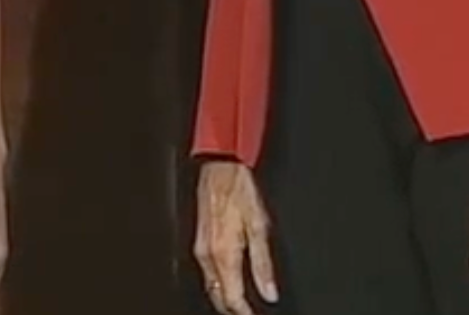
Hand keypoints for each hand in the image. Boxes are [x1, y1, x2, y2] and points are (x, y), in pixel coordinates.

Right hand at [192, 159, 277, 313]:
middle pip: (217, 296)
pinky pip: (207, 273)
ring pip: (210, 286)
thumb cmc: (239, 191)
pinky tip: (229, 283)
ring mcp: (200, 248)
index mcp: (224, 254)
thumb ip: (263, 264)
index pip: (232, 298)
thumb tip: (269, 292)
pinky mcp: (198, 241)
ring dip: (224, 298)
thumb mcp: (259, 227)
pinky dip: (218, 284)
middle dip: (232, 309)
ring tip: (241, 305)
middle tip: (248, 313)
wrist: (218, 168)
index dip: (245, 313)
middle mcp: (207, 255)